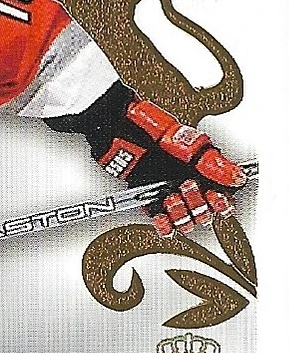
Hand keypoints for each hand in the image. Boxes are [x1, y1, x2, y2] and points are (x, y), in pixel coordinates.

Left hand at [98, 99, 246, 235]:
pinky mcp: (150, 199)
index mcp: (202, 168)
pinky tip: (163, 218)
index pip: (222, 194)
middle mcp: (188, 181)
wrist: (116, 131)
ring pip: (186, 218)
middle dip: (198, 204)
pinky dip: (164, 223)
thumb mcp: (186, 143)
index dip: (221, 201)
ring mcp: (169, 191)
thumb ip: (212, 162)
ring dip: (181, 213)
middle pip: (205, 209)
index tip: (214, 197)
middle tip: (186, 188)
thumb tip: (237, 176)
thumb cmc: (149, 129)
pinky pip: (163, 220)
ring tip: (172, 198)